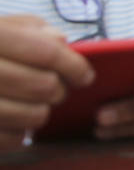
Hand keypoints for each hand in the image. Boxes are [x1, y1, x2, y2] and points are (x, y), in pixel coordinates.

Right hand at [0, 15, 94, 147]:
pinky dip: (20, 133)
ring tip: (35, 105)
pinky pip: (12, 139)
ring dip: (41, 112)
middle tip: (56, 90)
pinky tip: (13, 121)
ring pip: (32, 116)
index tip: (85, 76)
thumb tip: (60, 41)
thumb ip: (27, 29)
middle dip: (58, 90)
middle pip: (43, 86)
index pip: (46, 52)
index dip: (74, 65)